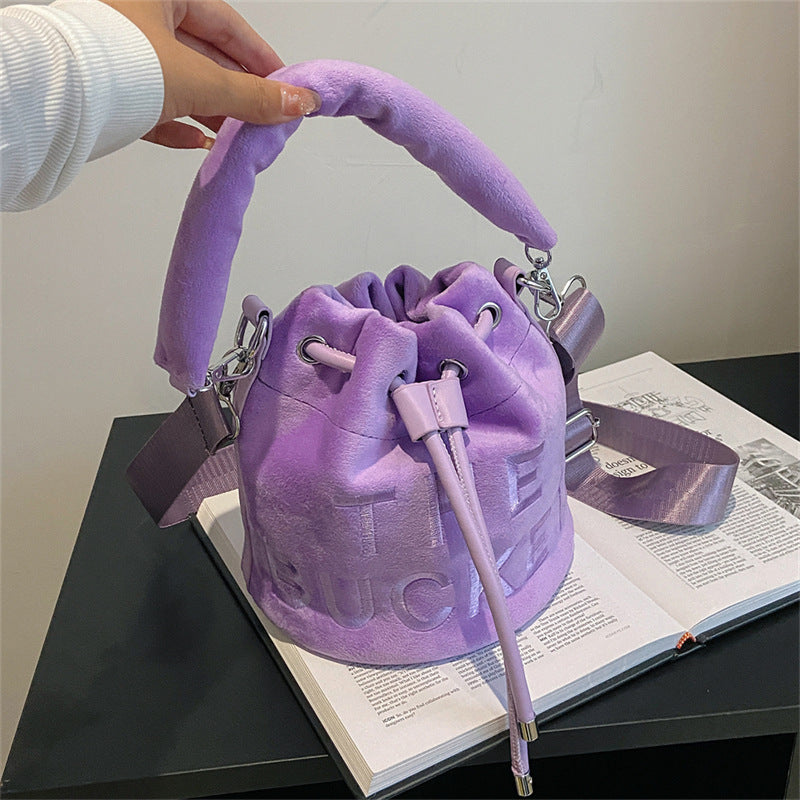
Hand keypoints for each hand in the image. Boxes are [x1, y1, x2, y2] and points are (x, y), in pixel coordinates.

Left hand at [100, 0, 320, 148]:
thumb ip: (252, 96)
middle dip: (237, 90)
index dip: (260, 56)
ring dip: (212, 112)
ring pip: (180, 84)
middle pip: (204, 56)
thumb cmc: (116, 66)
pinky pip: (153, 108)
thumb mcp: (200, 80)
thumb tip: (298, 104)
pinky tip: (200, 144)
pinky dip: (179, 126)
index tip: (284, 84)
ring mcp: (121, 56)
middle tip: (266, 116)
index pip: (226, 23)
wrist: (55, 102)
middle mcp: (137, 18)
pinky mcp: (108, 92)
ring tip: (238, 136)